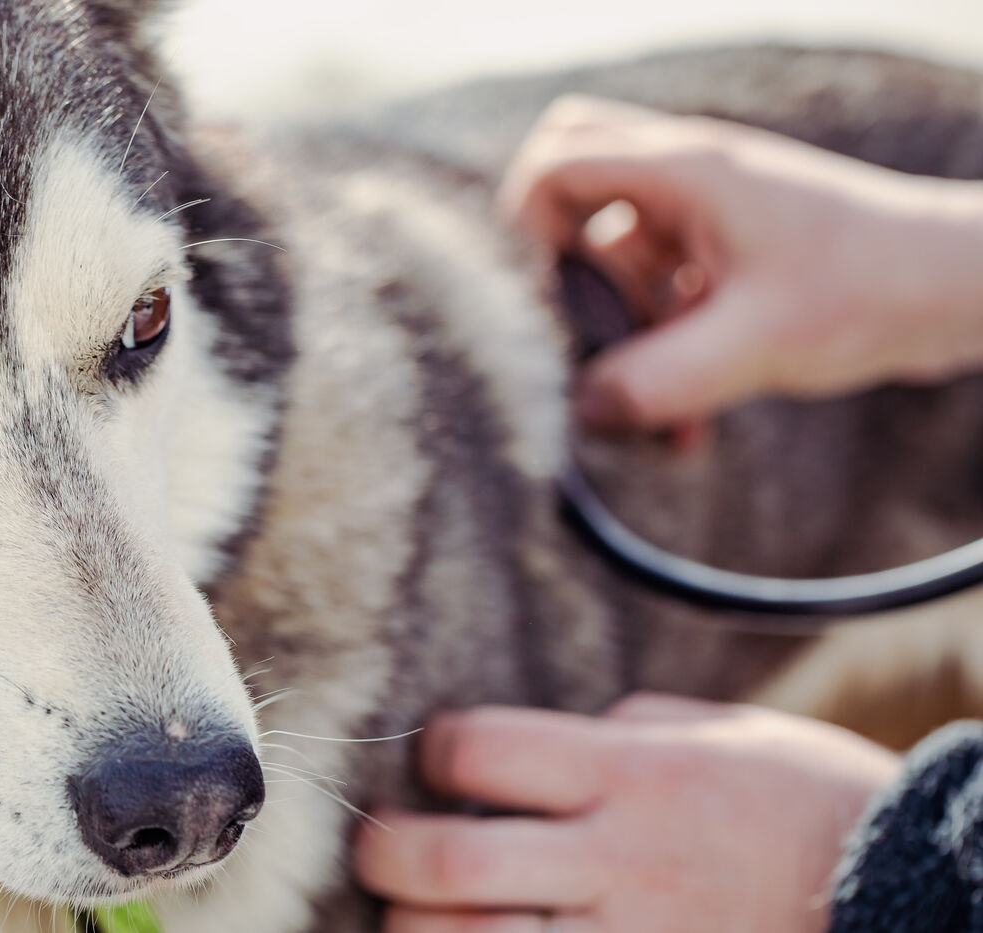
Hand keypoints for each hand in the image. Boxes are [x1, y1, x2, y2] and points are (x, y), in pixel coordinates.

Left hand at [353, 694, 900, 932]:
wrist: (914, 891)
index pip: (481, 749)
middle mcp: (620, 857)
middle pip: (452, 859)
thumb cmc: (814, 802)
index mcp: (632, 773)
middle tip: (380, 846)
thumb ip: (629, 728)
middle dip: (387, 852)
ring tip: (414, 912)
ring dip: (418, 928)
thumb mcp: (726, 733)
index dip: (436, 749)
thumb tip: (563, 731)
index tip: (437, 758)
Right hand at [499, 95, 982, 431]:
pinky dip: (658, 347)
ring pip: (618, 251)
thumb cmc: (869, 293)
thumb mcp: (750, 348)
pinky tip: (686, 422)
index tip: (544, 304)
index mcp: (686, 170)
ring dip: (621, 330)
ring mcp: (709, 211)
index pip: (557, 162)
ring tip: (649, 413)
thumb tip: (576, 410)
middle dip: (561, 266)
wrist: (960, 293)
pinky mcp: (729, 251)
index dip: (526, 231)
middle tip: (576, 329)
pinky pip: (661, 287)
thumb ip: (653, 382)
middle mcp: (689, 178)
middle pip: (575, 180)